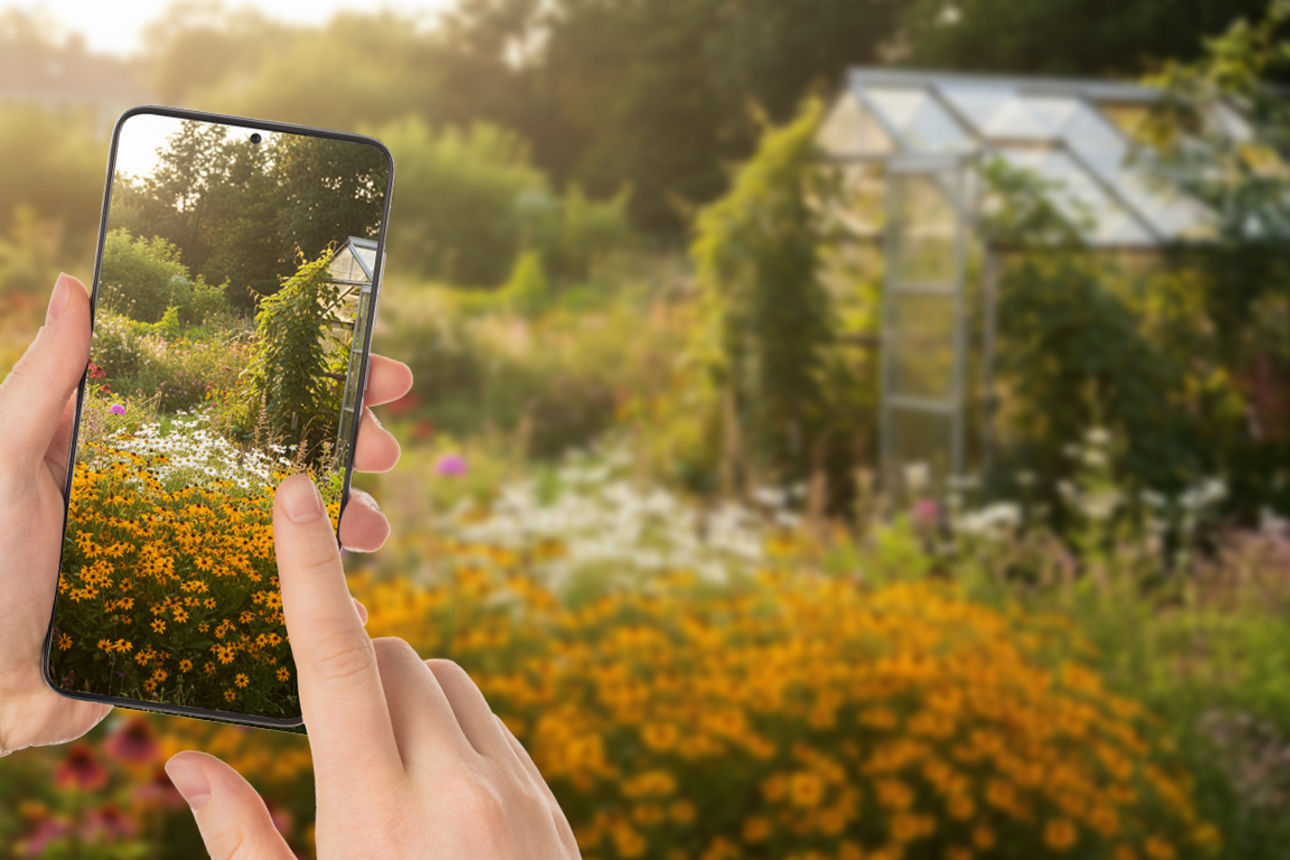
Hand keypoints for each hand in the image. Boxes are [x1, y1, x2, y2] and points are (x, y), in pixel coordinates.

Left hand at [0, 273, 412, 754]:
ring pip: (294, 525)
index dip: (311, 376)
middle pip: (284, 452)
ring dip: (347, 519)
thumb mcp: (6, 461)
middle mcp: (185, 488)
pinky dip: (320, 596)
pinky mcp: (208, 612)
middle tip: (386, 446)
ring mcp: (202, 551)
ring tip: (375, 530)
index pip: (243, 393)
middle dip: (348, 443)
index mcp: (147, 442)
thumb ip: (42, 382)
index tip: (374, 369)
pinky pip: (278, 598)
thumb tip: (73, 284)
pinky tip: (350, 599)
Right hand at [163, 475, 580, 858]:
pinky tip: (443, 799)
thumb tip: (183, 762)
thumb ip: (243, 839)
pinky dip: (458, 731)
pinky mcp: (549, 800)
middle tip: (332, 739)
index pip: (336, 660)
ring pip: (449, 680)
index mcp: (377, 816)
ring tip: (389, 776)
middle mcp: (456, 787)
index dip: (309, 570)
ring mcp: (515, 791)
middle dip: (353, 672)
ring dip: (407, 699)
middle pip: (393, 656)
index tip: (297, 496)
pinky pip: (494, 721)